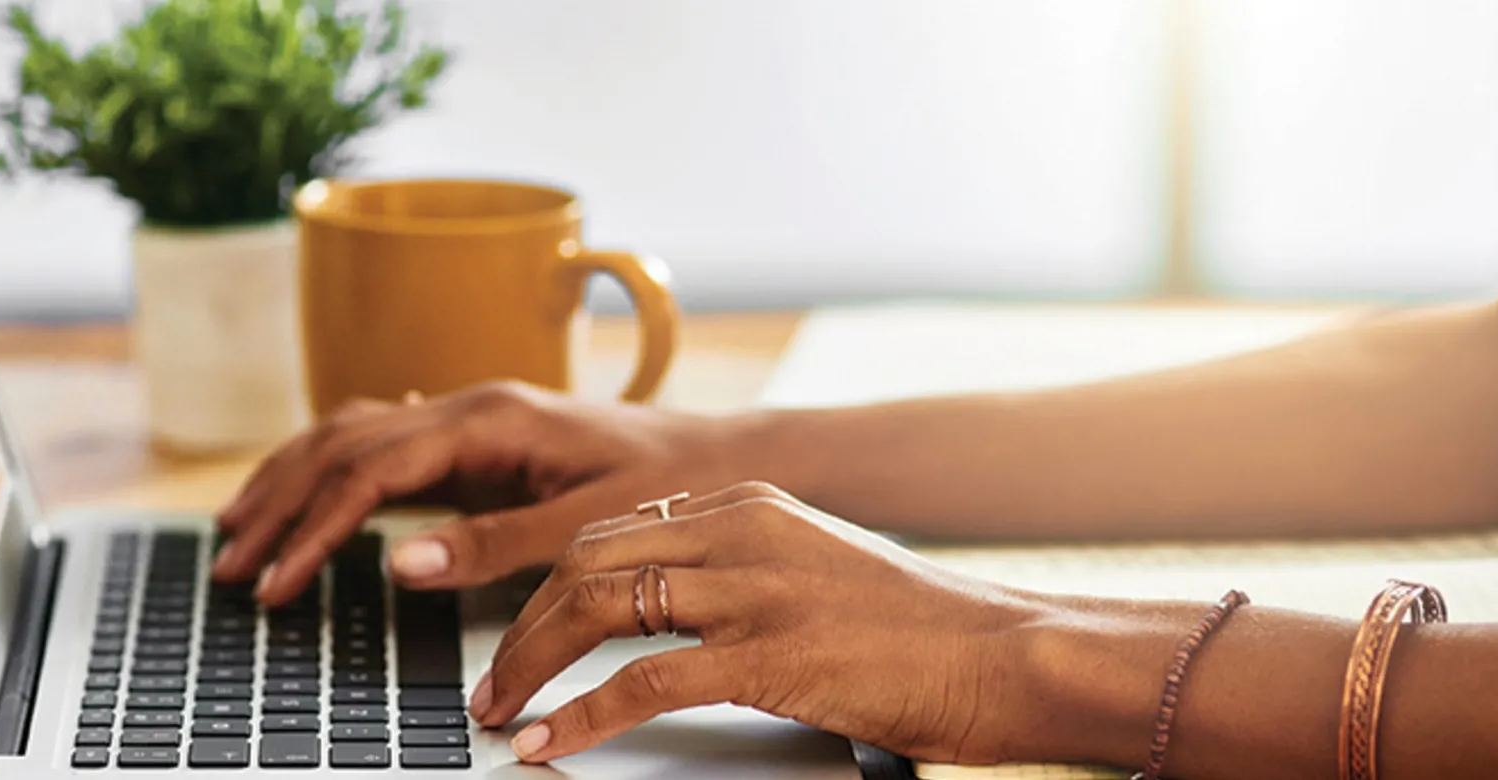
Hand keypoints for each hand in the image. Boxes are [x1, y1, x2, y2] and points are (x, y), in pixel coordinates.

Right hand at [213, 381, 767, 603]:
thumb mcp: (587, 525)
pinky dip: (331, 468)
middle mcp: (469, 405)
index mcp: (490, 419)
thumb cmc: (669, 484)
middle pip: (340, 443)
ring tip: (239, 532)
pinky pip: (382, 441)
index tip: (277, 583)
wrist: (722, 455)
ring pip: (351, 434)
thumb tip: (399, 562)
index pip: (369, 470)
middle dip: (277, 504)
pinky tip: (305, 487)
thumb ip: (493, 544)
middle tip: (229, 566)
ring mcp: (469, 417)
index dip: (313, 529)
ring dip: (290, 481)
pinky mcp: (477, 438)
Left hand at [473, 481, 1059, 765]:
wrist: (1006, 653)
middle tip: (490, 682)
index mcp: (748, 504)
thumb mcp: (815, 569)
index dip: (546, 585)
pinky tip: (553, 740)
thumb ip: (742, 571)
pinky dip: (583, 714)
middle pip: (587, 560)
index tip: (516, 630)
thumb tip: (667, 610)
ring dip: (532, 665)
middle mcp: (741, 530)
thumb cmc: (919, 628)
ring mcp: (755, 588)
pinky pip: (645, 681)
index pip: (612, 532)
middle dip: (521, 624)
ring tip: (502, 710)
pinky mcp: (771, 653)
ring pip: (599, 608)